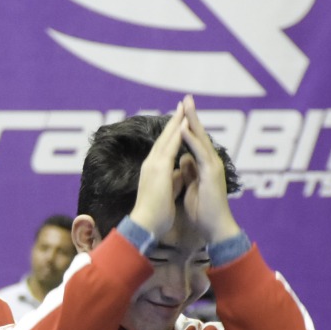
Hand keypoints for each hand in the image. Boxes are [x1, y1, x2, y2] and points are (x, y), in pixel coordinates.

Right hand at [126, 102, 190, 240]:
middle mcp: (151, 164)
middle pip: (164, 137)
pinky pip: (170, 146)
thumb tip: (181, 173)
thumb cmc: (155, 215)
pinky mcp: (159, 168)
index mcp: (153, 171)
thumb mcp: (167, 193)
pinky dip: (178, 133)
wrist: (145, 225)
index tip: (180, 121)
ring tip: (185, 106)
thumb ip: (174, 180)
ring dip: (177, 121)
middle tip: (183, 104)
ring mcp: (154, 164)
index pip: (164, 148)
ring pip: (167, 137)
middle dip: (174, 121)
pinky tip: (185, 121)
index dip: (172, 134)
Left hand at [175, 95, 241, 244]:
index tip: (179, 111)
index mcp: (204, 165)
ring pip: (201, 138)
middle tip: (187, 97)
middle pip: (200, 134)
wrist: (214, 228)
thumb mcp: (192, 187)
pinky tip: (182, 127)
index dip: (187, 125)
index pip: (194, 140)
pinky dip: (191, 139)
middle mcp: (210, 162)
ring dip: (193, 120)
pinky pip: (199, 152)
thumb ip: (189, 172)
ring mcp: (212, 166)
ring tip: (186, 103)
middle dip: (192, 115)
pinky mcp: (211, 173)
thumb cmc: (203, 211)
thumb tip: (183, 161)